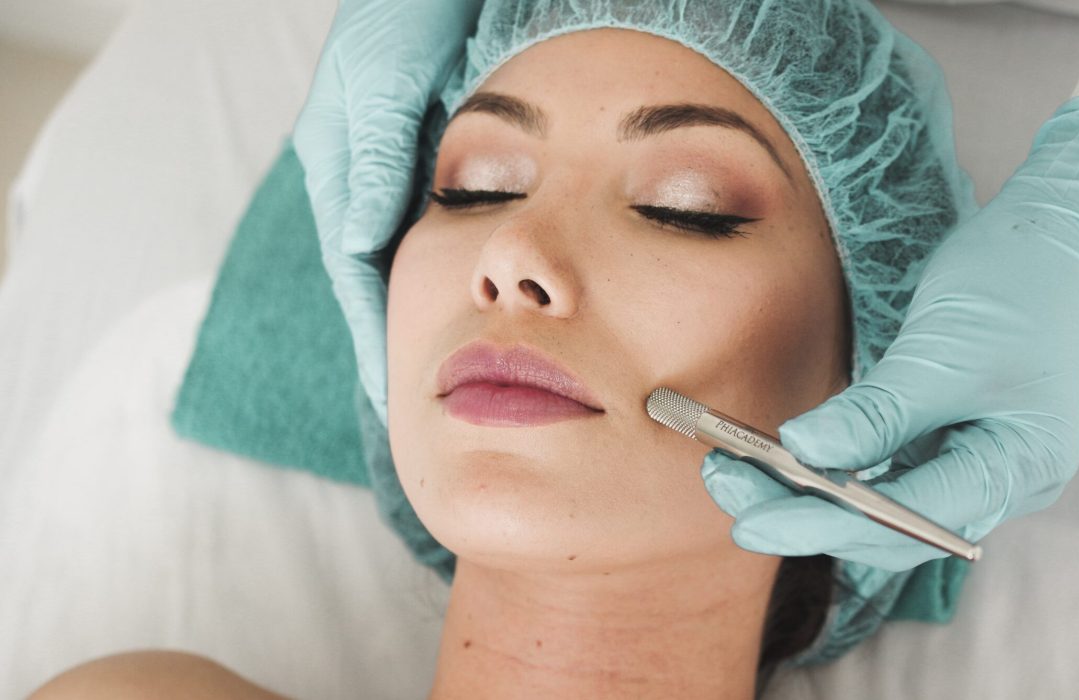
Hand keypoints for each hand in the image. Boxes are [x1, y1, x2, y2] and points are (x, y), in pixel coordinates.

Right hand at [294, 0, 485, 425]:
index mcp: (341, 164)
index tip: (395, 393)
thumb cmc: (406, 8)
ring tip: (453, 374)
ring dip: (429, 313)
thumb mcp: (383, 78)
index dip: (374, 334)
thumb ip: (375, 157)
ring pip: (414, 258)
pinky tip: (479, 303)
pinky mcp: (433, 156)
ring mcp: (400, 167)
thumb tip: (360, 242)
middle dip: (398, 341)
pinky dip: (456, 270)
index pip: (355, 270)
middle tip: (424, 408)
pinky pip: (444, 229)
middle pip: (379, 277)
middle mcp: (367, 174)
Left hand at [701, 96, 1078, 571]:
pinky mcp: (952, 438)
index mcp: (1019, 467)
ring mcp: (978, 462)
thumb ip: (877, 412)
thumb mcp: (941, 350)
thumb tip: (802, 453)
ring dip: (811, 496)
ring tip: (736, 474)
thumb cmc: (1016, 284)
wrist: (1057, 234)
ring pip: (883, 506)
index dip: (825, 525)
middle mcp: (1002, 481)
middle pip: (892, 529)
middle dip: (806, 517)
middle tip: (728, 493)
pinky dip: (835, 469)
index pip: (909, 523)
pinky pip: (887, 473)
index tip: (752, 522)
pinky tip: (784, 460)